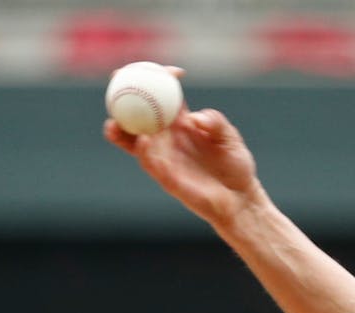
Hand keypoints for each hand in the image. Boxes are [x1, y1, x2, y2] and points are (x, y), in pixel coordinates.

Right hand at [102, 67, 262, 226]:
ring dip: (121, 131)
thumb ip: (216, 123)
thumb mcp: (230, 138)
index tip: (170, 71)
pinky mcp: (166, 178)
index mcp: (181, 121)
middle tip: (117, 84)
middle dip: (122, 98)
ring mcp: (164, 156)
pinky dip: (145, 152)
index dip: (162, 79)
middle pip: (136, 114)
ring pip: (134, 141)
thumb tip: (196, 118)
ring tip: (114, 122)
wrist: (240, 197)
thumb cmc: (235, 165)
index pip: (164, 95)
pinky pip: (150, 163)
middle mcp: (167, 136)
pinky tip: (145, 141)